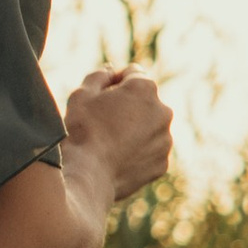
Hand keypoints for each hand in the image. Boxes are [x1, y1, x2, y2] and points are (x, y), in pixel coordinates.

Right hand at [63, 67, 172, 202]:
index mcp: (145, 88)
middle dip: (128, 107)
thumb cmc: (82, 131)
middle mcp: (163, 111)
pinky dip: (138, 153)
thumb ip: (99, 76)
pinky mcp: (162, 163)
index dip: (113, 84)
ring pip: (149, 127)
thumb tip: (110, 71)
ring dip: (135, 130)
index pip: (132, 74)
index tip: (99, 99)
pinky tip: (117, 159)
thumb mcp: (82, 94)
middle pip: (144, 101)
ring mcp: (165, 139)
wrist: (87, 176)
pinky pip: (150, 151)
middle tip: (103, 123)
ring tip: (109, 144)